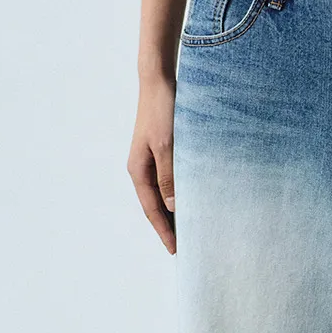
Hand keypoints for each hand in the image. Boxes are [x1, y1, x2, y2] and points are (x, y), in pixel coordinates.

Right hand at [128, 76, 176, 254]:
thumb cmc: (162, 110)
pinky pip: (170, 182)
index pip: (152, 210)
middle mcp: (143, 169)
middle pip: (156, 207)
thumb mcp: (167, 146)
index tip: (176, 251)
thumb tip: (173, 207)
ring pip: (164, 195)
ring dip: (175, 213)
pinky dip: (180, 195)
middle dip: (169, 227)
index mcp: (139, 170)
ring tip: (190, 230)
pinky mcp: (162, 153)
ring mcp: (151, 161)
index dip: (164, 231)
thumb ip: (169, 176)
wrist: (159, 81)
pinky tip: (192, 202)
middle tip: (185, 247)